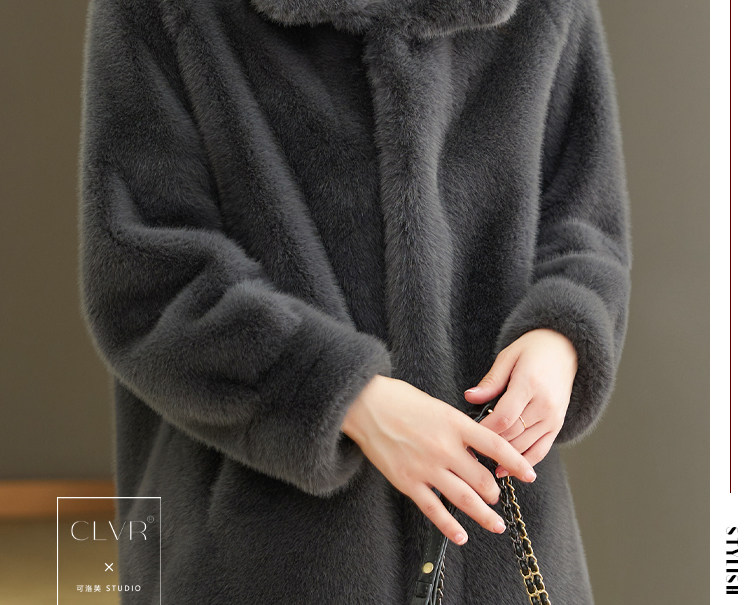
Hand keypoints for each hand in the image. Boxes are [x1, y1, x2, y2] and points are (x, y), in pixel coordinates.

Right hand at [341, 375, 537, 545]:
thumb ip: (459, 429)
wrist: (366, 405)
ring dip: (484, 514)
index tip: (530, 475)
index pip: (496, 446)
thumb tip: (477, 449)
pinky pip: (434, 509)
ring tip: (495, 523)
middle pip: (483, 478)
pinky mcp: (408, 482)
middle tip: (497, 496)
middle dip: (495, 492)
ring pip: (464, 498)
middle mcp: (445, 448)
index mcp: (455, 424)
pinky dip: (450, 525)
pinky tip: (462, 535)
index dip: (517, 462)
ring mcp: (426, 467)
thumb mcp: (439, 407)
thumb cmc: (401, 400)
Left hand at [463, 328, 577, 474]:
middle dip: (489, 444)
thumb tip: (469, 397)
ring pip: (524, 446)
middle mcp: (544, 404)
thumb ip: (490, 382)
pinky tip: (505, 470)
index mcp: (529, 384)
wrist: (564, 350)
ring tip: (480, 462)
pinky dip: (523, 462)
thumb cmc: (532, 350)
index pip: (503, 417)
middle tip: (467, 450)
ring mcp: (553, 418)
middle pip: (512, 434)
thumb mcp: (507, 357)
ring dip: (503, 456)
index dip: (483, 430)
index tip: (466, 434)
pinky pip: (540, 451)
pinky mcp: (558, 426)